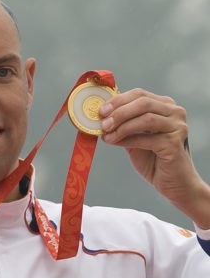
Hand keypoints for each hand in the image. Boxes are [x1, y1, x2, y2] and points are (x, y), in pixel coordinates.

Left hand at [99, 89, 209, 227]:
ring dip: (122, 126)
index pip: (139, 94)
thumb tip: (100, 118)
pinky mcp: (174, 143)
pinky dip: (127, 140)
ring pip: (146, 118)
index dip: (118, 100)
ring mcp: (177, 127)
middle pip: (143, 102)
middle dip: (118, 112)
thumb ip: (123, 125)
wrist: (172, 182)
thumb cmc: (153, 159)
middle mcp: (175, 112)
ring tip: (106, 135)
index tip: (101, 111)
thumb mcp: (134, 138)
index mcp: (165, 106)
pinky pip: (147, 138)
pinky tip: (114, 143)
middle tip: (102, 123)